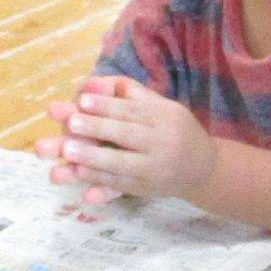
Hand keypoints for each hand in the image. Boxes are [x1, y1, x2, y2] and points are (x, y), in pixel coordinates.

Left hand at [35, 76, 214, 204]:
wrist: (203, 168)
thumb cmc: (174, 129)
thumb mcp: (160, 105)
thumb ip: (128, 92)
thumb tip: (92, 82)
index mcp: (164, 116)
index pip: (132, 110)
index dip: (107, 105)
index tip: (82, 100)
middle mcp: (162, 141)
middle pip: (126, 134)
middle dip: (97, 129)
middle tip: (70, 123)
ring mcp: (154, 168)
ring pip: (121, 162)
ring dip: (93, 157)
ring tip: (67, 151)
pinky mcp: (147, 188)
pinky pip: (121, 185)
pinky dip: (100, 182)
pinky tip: (81, 178)